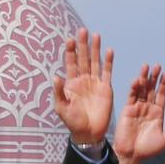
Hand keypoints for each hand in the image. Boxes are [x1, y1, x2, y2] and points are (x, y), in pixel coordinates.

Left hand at [53, 28, 113, 143]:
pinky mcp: (106, 88)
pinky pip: (107, 72)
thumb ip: (59, 92)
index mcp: (71, 83)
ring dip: (95, 49)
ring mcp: (95, 82)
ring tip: (95, 35)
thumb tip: (56, 76)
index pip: (70, 63)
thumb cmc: (72, 121)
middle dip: (82, 45)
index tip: (69, 40)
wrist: (88, 132)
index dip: (70, 51)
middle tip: (82, 30)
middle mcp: (83, 79)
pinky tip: (109, 51)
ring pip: (95, 62)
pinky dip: (108, 62)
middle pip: (83, 58)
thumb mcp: (61, 107)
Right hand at [113, 64, 164, 163]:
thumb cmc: (148, 150)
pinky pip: (131, 97)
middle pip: (151, 90)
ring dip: (144, 79)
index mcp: (157, 114)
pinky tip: (137, 80)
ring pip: (141, 90)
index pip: (161, 96)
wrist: (131, 155)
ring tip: (146, 67)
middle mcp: (147, 109)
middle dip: (154, 78)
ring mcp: (137, 108)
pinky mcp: (127, 110)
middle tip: (157, 66)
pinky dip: (134, 88)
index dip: (163, 85)